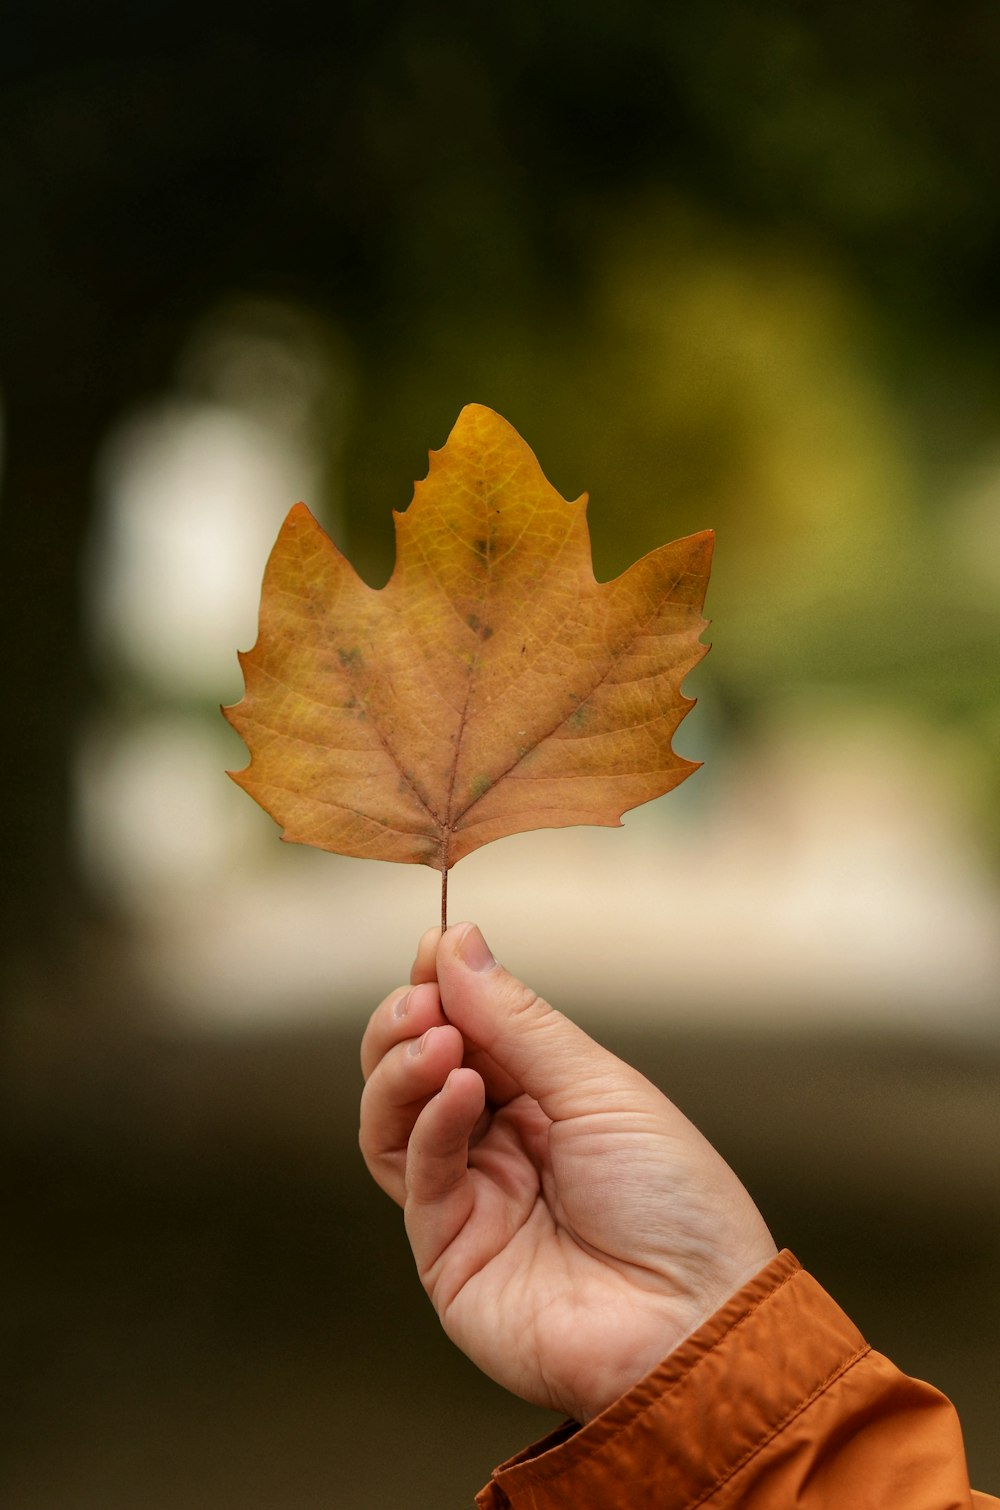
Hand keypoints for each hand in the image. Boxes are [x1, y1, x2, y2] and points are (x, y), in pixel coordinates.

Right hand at [359, 923, 776, 1423]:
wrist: (696, 1323)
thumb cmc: (675, 1203)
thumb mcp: (602, 1088)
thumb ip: (519, 1022)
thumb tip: (455, 943)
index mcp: (544, 1099)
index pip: (469, 1029)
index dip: (444, 985)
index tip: (434, 944)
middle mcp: (498, 1143)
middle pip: (416, 1069)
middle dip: (409, 1021)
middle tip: (422, 1000)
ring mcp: (469, 1197)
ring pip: (392, 1119)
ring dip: (401, 1067)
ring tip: (436, 1039)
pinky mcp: (446, 1251)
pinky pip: (415, 1172)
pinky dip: (428, 1121)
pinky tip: (461, 1090)